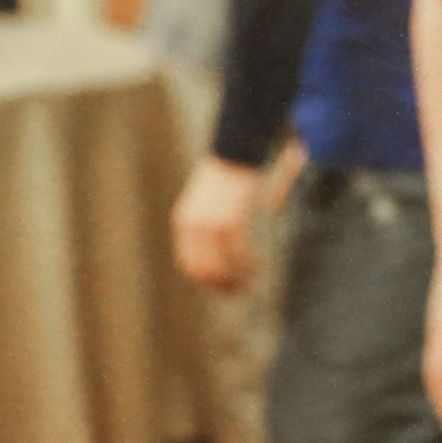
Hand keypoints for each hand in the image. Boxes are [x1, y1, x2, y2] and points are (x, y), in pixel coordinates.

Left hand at [173, 155, 262, 290]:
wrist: (234, 152)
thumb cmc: (225, 174)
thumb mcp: (206, 200)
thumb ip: (206, 223)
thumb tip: (217, 246)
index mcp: (184, 222)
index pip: (189, 264)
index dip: (205, 281)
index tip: (223, 286)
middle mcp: (192, 227)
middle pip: (202, 271)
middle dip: (221, 286)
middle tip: (239, 291)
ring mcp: (210, 225)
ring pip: (220, 267)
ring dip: (236, 279)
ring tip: (251, 282)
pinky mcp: (229, 221)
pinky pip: (238, 253)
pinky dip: (248, 264)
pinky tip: (258, 265)